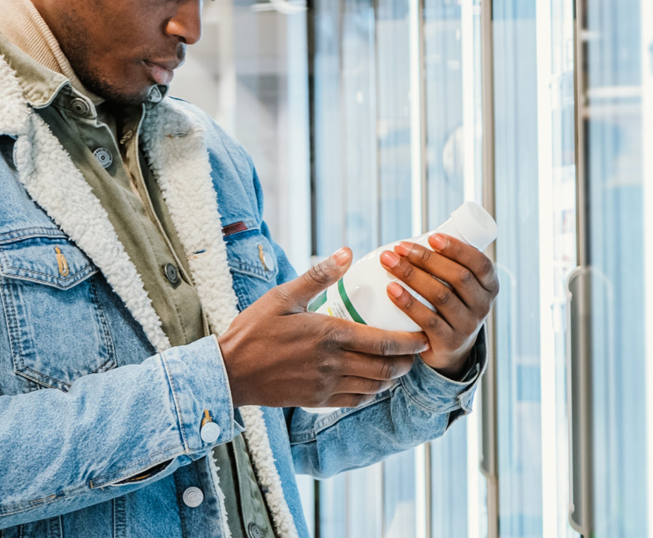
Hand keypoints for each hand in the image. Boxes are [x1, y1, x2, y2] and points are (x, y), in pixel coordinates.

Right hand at [218, 248, 429, 408]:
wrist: (230, 371)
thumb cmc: (254, 329)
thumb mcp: (283, 295)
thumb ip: (318, 275)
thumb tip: (347, 252)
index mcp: (328, 334)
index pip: (383, 343)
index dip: (410, 342)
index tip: (423, 336)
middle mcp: (332, 363)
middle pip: (386, 368)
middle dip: (407, 362)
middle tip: (416, 350)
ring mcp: (325, 385)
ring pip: (374, 386)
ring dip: (391, 377)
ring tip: (398, 364)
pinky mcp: (316, 400)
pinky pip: (355, 400)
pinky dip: (371, 391)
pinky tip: (371, 380)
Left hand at [379, 234, 498, 376]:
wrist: (450, 350)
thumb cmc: (449, 304)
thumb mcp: (459, 286)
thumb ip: (447, 264)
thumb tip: (409, 240)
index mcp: (489, 286)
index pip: (480, 263)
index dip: (457, 249)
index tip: (432, 237)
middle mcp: (483, 306)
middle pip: (458, 277)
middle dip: (426, 258)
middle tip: (399, 247)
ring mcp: (467, 326)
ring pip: (441, 296)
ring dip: (412, 276)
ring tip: (389, 262)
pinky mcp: (449, 342)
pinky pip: (428, 320)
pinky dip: (408, 303)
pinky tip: (391, 290)